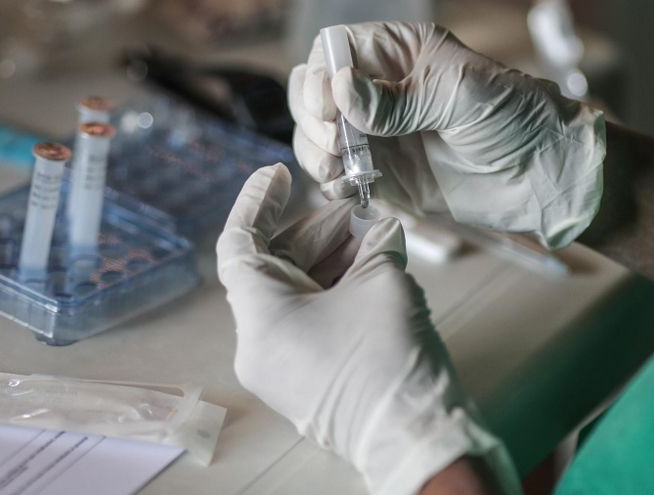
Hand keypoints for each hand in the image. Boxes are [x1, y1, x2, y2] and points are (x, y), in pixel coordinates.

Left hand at [216, 164, 520, 494]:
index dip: (257, 202)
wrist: (414, 436)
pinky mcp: (303, 380)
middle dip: (316, 234)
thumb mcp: (383, 281)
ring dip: (330, 262)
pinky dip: (332, 293)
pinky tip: (367, 271)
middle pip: (273, 268)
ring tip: (371, 239)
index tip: (277, 174)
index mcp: (261, 316)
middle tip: (353, 210)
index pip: (239, 243)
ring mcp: (279, 367)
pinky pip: (306, 322)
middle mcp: (257, 345)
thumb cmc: (389, 360)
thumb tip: (377, 229)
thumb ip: (374, 242)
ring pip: (293, 295)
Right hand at [289, 22, 605, 247]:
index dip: (319, 76)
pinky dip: (334, 184)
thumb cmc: (514, 117)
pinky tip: (351, 188)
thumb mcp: (459, 94)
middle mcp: (380, 92)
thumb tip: (340, 90)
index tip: (329, 107)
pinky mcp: (384, 175)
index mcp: (398, 55)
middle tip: (337, 141)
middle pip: (315, 95)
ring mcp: (378, 135)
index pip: (334, 51)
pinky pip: (340, 177)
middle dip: (314, 119)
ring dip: (317, 154)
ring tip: (341, 169)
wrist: (541, 174)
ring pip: (319, 138)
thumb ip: (397, 98)